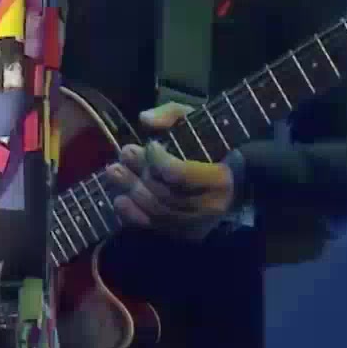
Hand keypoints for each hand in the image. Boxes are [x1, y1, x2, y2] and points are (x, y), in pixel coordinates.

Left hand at [105, 103, 237, 241]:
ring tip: (114, 171)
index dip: (158, 160)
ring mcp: (198, 223)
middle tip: (125, 153)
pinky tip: (119, 200)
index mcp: (220, 178)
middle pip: (166, 193)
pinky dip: (134, 216)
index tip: (151, 144)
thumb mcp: (196, 120)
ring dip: (132, 190)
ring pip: (158, 210)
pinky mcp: (186, 234)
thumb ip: (171, 113)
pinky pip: (157, 227)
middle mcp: (211, 206)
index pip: (180, 174)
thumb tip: (145, 120)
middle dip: (141, 172)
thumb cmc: (210, 143)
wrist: (232, 176)